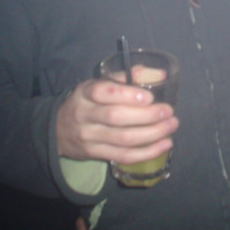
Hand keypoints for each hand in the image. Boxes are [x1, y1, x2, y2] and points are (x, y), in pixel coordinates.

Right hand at [56, 77, 178, 164]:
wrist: (58, 130)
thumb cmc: (88, 102)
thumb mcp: (99, 84)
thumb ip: (126, 77)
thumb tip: (160, 74)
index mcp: (86, 92)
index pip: (103, 91)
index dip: (127, 94)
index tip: (149, 97)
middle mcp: (85, 114)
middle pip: (116, 117)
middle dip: (147, 116)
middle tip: (169, 112)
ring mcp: (89, 137)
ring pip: (123, 139)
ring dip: (152, 134)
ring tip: (171, 126)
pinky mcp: (95, 154)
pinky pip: (124, 156)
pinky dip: (147, 152)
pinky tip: (164, 145)